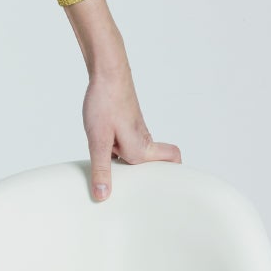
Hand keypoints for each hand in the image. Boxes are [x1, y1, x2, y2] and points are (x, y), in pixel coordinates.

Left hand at [83, 65, 180, 201]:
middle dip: (144, 178)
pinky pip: (127, 145)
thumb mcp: (97, 141)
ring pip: (139, 155)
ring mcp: (137, 132)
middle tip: (130, 192)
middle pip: (155, 164)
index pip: (173, 161)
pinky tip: (102, 151)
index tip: (164, 192)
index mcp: (142, 149)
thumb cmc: (105, 103)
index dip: (173, 175)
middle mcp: (144, 141)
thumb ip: (101, 169)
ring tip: (112, 176)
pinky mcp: (127, 125)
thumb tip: (102, 196)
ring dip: (128, 165)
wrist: (106, 73)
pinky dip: (118, 153)